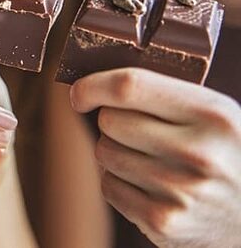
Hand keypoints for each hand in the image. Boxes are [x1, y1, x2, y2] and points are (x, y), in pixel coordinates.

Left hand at [70, 68, 240, 247]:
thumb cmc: (228, 156)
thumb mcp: (216, 115)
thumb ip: (166, 95)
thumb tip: (98, 84)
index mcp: (213, 115)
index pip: (129, 86)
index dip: (93, 85)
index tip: (81, 92)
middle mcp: (198, 153)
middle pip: (110, 121)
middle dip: (113, 122)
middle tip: (138, 132)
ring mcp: (180, 191)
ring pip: (104, 153)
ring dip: (115, 152)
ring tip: (149, 159)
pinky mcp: (163, 222)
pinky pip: (108, 186)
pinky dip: (118, 183)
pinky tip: (149, 184)